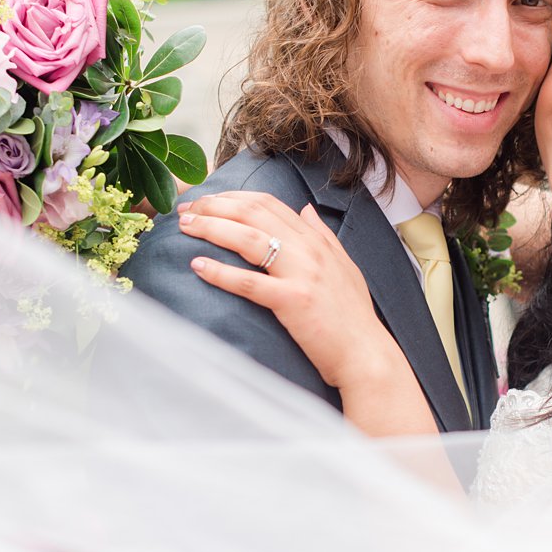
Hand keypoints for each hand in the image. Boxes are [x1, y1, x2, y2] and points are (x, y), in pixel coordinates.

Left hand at [178, 191, 395, 391]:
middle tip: (186, 209)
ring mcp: (302, 274)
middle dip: (214, 206)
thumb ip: (322, 235)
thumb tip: (305, 209)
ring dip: (211, 228)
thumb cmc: (352, 316)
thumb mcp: (343, 266)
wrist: (366, 354)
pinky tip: (198, 266)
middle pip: (253, 213)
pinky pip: (249, 283)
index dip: (233, 197)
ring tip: (185, 227)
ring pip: (248, 239)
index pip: (268, 204)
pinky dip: (220, 272)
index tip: (207, 200)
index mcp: (316, 241)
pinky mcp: (293, 302)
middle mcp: (309, 250)